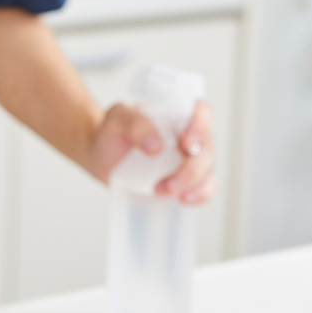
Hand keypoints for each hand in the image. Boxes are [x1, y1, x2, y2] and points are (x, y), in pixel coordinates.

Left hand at [85, 100, 217, 205]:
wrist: (104, 157)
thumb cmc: (114, 133)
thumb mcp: (117, 119)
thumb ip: (135, 124)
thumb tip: (157, 146)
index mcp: (178, 113)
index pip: (203, 112)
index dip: (201, 126)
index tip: (185, 144)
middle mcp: (191, 134)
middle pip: (206, 148)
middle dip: (191, 169)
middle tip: (167, 183)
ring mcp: (192, 158)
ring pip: (207, 170)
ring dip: (191, 184)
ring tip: (162, 191)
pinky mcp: (189, 180)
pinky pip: (206, 187)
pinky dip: (200, 195)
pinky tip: (183, 200)